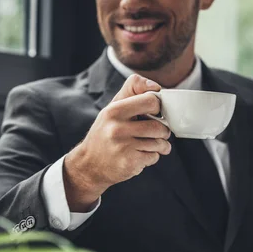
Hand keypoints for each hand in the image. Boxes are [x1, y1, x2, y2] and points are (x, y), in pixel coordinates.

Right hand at [63, 74, 170, 210]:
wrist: (89, 164)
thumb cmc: (106, 134)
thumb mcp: (112, 108)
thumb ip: (132, 92)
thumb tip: (156, 87)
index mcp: (115, 110)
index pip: (151, 100)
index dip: (158, 106)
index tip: (155, 112)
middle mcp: (117, 128)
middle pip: (159, 126)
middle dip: (163, 130)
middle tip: (158, 132)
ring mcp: (124, 146)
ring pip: (159, 143)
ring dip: (160, 145)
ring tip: (151, 145)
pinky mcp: (130, 162)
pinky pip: (154, 156)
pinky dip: (152, 157)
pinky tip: (141, 155)